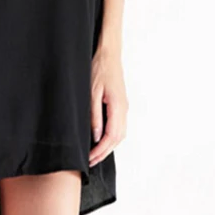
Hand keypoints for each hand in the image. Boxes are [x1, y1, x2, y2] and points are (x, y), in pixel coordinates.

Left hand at [88, 48, 128, 167]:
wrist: (108, 53)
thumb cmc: (99, 68)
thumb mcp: (92, 92)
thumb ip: (95, 116)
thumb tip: (96, 136)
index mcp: (118, 107)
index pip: (112, 136)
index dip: (101, 150)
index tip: (89, 158)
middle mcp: (124, 109)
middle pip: (118, 138)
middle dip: (104, 152)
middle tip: (91, 161)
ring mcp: (124, 106)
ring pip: (120, 133)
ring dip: (108, 146)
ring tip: (95, 154)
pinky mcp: (121, 104)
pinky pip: (119, 125)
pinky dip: (111, 136)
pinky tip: (101, 138)